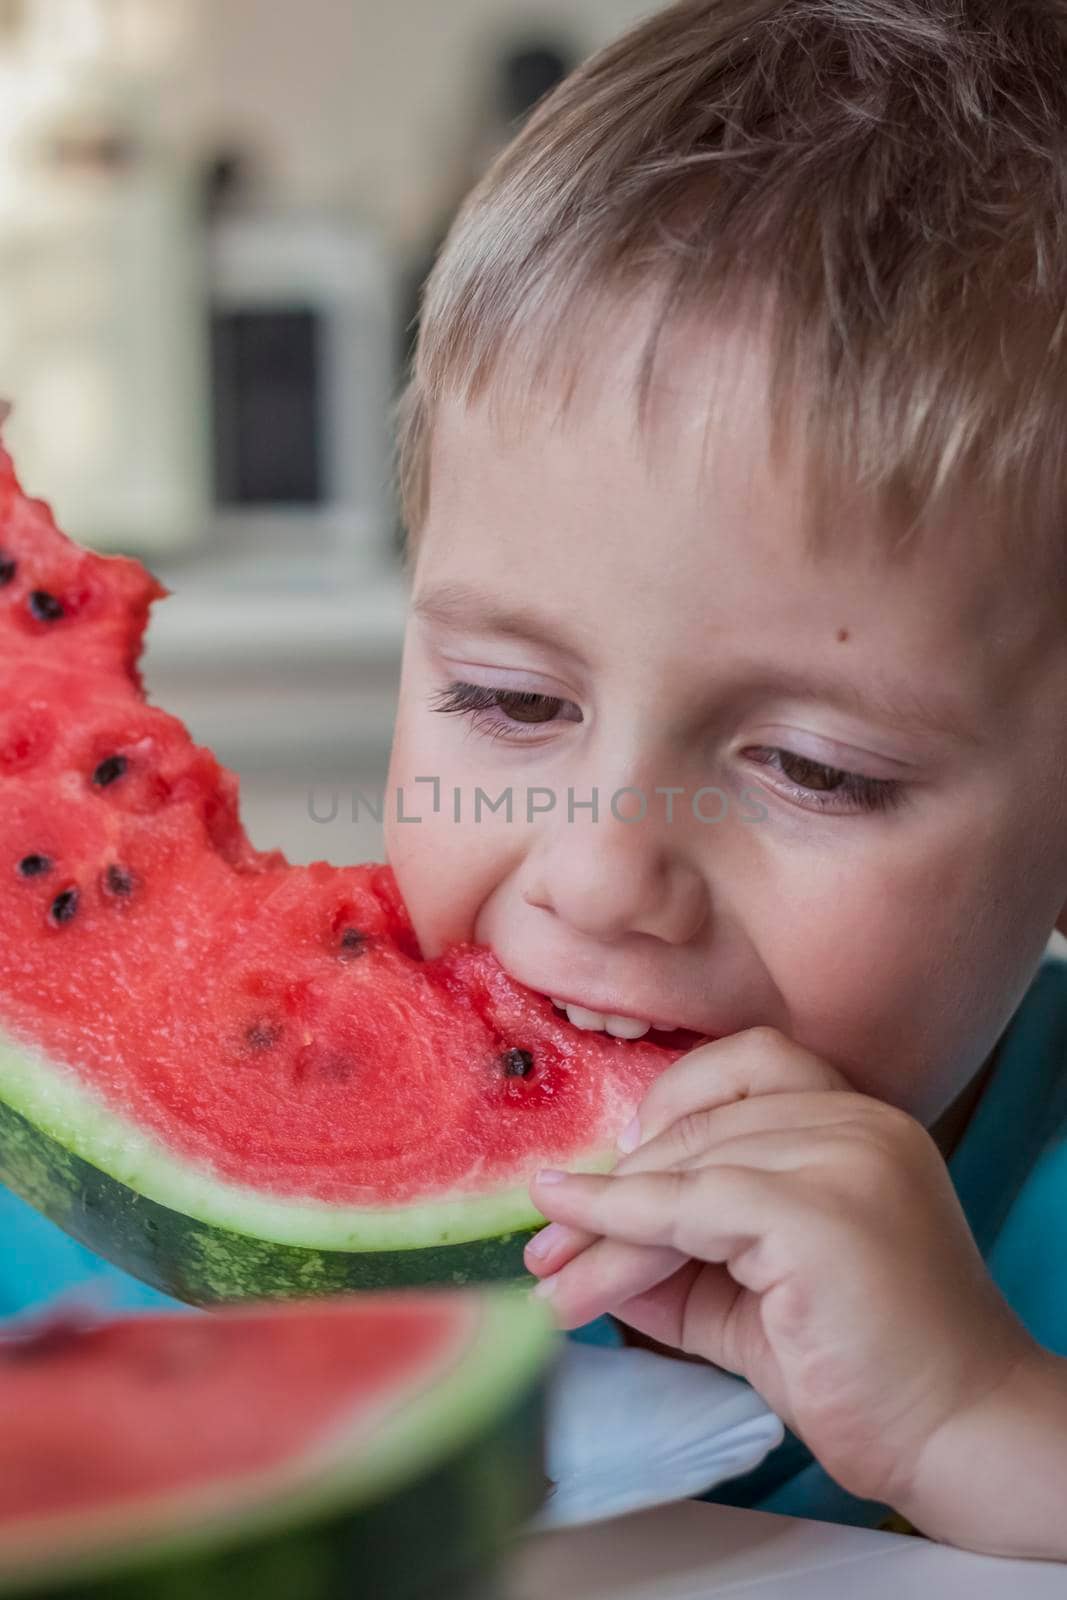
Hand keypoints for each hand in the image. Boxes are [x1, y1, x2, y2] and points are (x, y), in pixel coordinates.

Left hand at [525, 1027, 1037, 1529]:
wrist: (959, 1437)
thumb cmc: (865, 1369)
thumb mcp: (749, 1290)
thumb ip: (676, 1251)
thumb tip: (579, 1237)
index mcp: (858, 1120)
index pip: (739, 1075)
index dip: (664, 1115)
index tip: (605, 1179)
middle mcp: (859, 1121)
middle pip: (700, 1126)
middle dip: (612, 1188)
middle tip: (546, 1248)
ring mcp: (846, 1157)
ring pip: (686, 1168)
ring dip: (605, 1230)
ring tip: (553, 1284)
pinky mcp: (819, 1211)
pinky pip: (689, 1205)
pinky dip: (621, 1230)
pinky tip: (577, 1270)